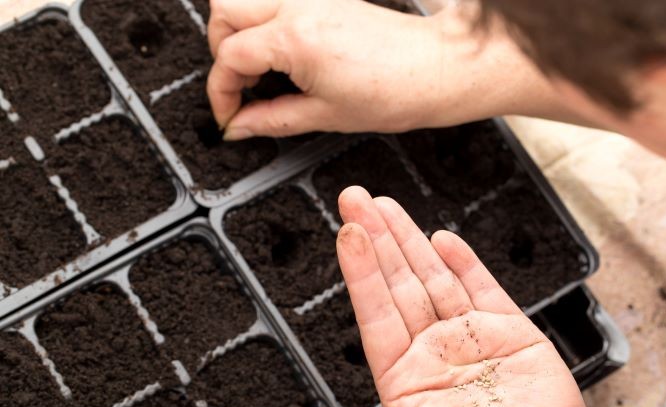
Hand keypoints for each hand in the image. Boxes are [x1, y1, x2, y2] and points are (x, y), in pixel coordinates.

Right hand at [206, 0, 567, 138]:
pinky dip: (266, 23)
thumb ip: (271, 120)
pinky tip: (283, 54)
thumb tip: (239, 126)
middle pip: (224, 13)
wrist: (435, 70)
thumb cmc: (395, 91)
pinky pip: (277, 0)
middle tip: (241, 89)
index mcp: (294, 37)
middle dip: (222, 54)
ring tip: (259, 70)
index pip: (230, 57)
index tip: (230, 115)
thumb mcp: (324, 116)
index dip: (222, 93)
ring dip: (239, 32)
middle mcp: (299, 6)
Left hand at [306, 187, 665, 406]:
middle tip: (356, 199)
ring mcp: (469, 338)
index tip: (348, 235)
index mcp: (405, 379)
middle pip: (399, 285)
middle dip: (379, 240)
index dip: (361, 273)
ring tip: (387, 206)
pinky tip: (441, 238)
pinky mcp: (508, 330)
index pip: (375, 315)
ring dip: (411, 241)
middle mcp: (432, 352)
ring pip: (434, 278)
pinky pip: (481, 287)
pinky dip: (463, 261)